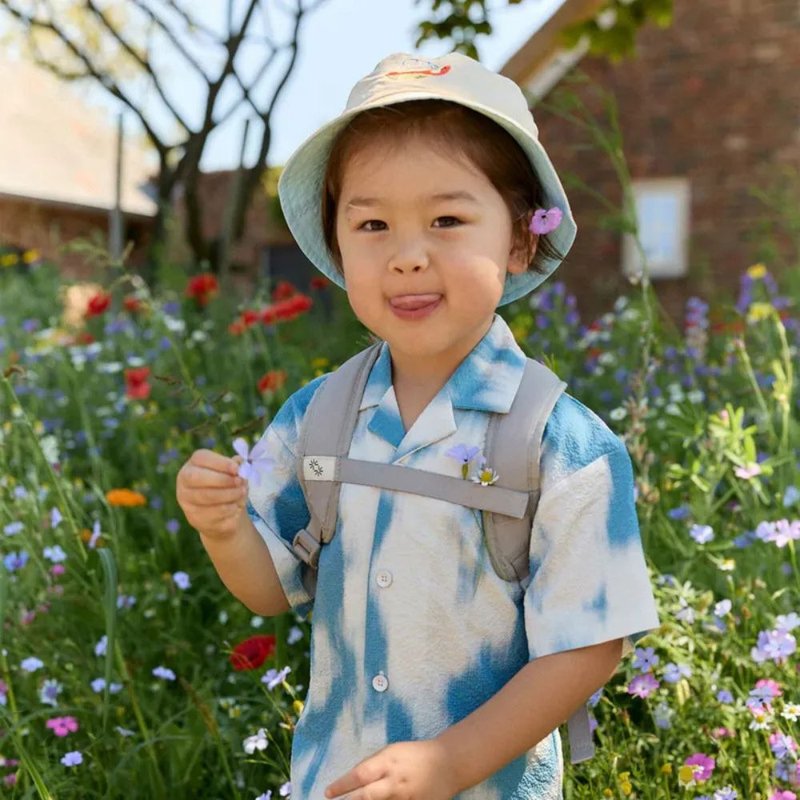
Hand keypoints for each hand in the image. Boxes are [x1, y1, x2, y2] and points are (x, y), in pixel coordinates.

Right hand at [176, 449, 247, 539]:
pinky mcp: (194, 518)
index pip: (200, 458)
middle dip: (222, 479)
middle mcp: (184, 482)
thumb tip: (239, 462)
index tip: (236, 469)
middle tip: (239, 482)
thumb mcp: (231, 474)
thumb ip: (235, 466)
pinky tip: (235, 506)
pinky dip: (229, 509)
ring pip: (207, 496)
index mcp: (192, 465)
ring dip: (229, 494)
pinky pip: (214, 513)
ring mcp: (187, 502)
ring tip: (241, 493)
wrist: (221, 516)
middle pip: (197, 477)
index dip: (220, 462)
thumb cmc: (226, 487)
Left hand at [324, 740, 456, 799]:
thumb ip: (374, 765)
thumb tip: (354, 781)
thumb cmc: (415, 754)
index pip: (360, 774)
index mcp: (389, 761)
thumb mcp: (393, 751)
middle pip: (367, 796)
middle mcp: (396, 782)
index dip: (342, 785)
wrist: (448, 764)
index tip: (328, 792)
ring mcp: (406, 799)